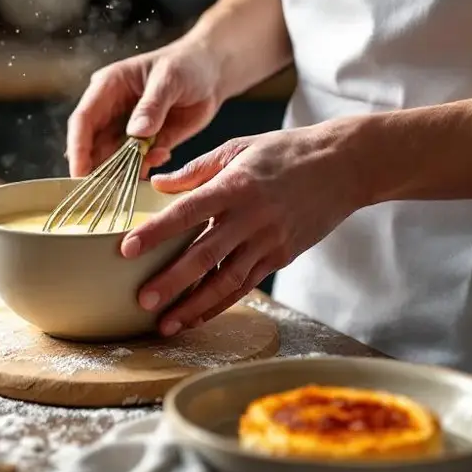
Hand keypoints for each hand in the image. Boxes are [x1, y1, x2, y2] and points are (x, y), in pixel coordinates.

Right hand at [66, 37, 227, 177]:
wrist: (212, 73)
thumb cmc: (186, 64)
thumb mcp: (170, 79)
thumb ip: (152, 105)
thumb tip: (135, 133)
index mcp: (107, 87)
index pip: (83, 120)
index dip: (78, 148)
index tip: (79, 174)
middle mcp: (111, 111)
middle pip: (92, 145)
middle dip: (96, 169)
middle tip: (105, 191)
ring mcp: (127, 130)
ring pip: (111, 159)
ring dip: (121, 172)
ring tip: (140, 172)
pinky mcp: (145, 144)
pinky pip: (135, 164)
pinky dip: (144, 168)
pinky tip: (162, 156)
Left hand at [122, 122, 366, 335]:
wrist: (344, 166)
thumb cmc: (285, 151)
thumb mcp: (238, 147)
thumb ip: (196, 170)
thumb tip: (158, 185)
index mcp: (235, 186)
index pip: (187, 211)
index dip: (157, 232)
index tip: (127, 248)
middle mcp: (251, 217)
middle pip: (205, 256)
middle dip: (171, 282)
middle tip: (142, 301)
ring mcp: (268, 241)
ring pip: (226, 281)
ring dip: (194, 306)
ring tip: (165, 324)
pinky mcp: (281, 256)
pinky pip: (246, 285)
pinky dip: (220, 304)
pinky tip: (196, 316)